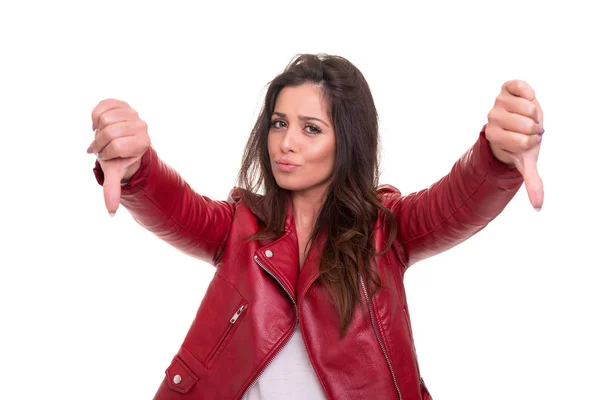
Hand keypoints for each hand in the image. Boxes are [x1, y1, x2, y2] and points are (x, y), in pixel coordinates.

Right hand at [88, 99, 150, 214]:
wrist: (120, 141)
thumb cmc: (118, 159)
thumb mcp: (115, 173)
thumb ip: (113, 190)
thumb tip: (110, 213)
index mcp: (143, 143)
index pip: (116, 146)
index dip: (106, 152)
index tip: (109, 155)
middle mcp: (142, 126)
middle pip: (109, 132)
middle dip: (100, 142)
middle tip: (103, 146)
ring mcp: (133, 113)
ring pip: (104, 119)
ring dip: (97, 130)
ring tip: (103, 136)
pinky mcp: (122, 103)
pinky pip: (101, 107)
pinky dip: (95, 116)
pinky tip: (100, 124)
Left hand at [485, 80, 543, 209]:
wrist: (516, 122)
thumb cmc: (521, 142)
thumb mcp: (526, 161)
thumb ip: (532, 182)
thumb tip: (539, 207)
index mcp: (494, 136)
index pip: (523, 141)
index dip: (533, 141)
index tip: (527, 140)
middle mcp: (491, 118)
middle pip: (527, 124)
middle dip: (535, 127)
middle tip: (528, 128)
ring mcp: (497, 102)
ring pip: (528, 106)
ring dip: (535, 112)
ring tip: (527, 116)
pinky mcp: (506, 87)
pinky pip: (522, 87)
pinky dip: (529, 93)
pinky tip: (526, 99)